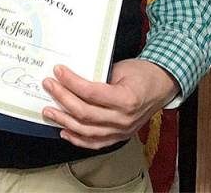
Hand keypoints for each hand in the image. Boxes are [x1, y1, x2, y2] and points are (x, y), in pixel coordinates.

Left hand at [41, 59, 178, 148]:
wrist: (161, 87)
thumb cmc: (142, 74)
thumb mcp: (121, 68)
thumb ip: (98, 76)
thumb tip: (71, 77)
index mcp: (126, 99)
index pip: (91, 93)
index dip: (71, 82)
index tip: (58, 71)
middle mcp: (123, 119)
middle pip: (85, 113)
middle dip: (62, 98)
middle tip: (49, 85)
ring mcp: (121, 131)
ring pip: (86, 131)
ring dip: (64, 120)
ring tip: (49, 110)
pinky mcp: (119, 136)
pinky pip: (95, 143)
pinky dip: (77, 139)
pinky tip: (64, 131)